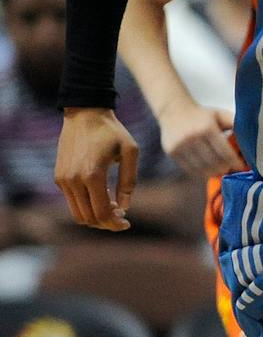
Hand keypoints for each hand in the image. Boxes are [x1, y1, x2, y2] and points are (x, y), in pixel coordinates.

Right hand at [54, 108, 139, 230]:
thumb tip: (124, 208)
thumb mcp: (130, 152)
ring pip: (77, 213)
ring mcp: (63, 179)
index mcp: (92, 175)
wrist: (84, 113)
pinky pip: (71, 201)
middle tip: (121, 216)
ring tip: (112, 207)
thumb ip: (129, 181)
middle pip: (88, 218)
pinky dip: (86, 205)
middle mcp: (74, 180)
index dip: (115, 223)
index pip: (101, 214)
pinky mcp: (59, 176)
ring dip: (95, 216)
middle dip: (106, 223)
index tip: (126, 221)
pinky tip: (101, 195)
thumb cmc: (112, 131)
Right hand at [157, 99, 241, 179]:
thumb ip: (235, 125)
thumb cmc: (203, 115)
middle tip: (232, 170)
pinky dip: (200, 171)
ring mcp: (180, 145)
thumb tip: (253, 139)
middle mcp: (192, 137)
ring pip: (202, 168)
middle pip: (214, 162)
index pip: (225, 152)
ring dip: (213, 172)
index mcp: (207, 128)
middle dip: (226, 168)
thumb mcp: (221, 115)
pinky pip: (189, 168)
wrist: (173, 109)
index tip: (242, 167)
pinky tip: (208, 169)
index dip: (235, 163)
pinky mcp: (172, 151)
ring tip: (221, 170)